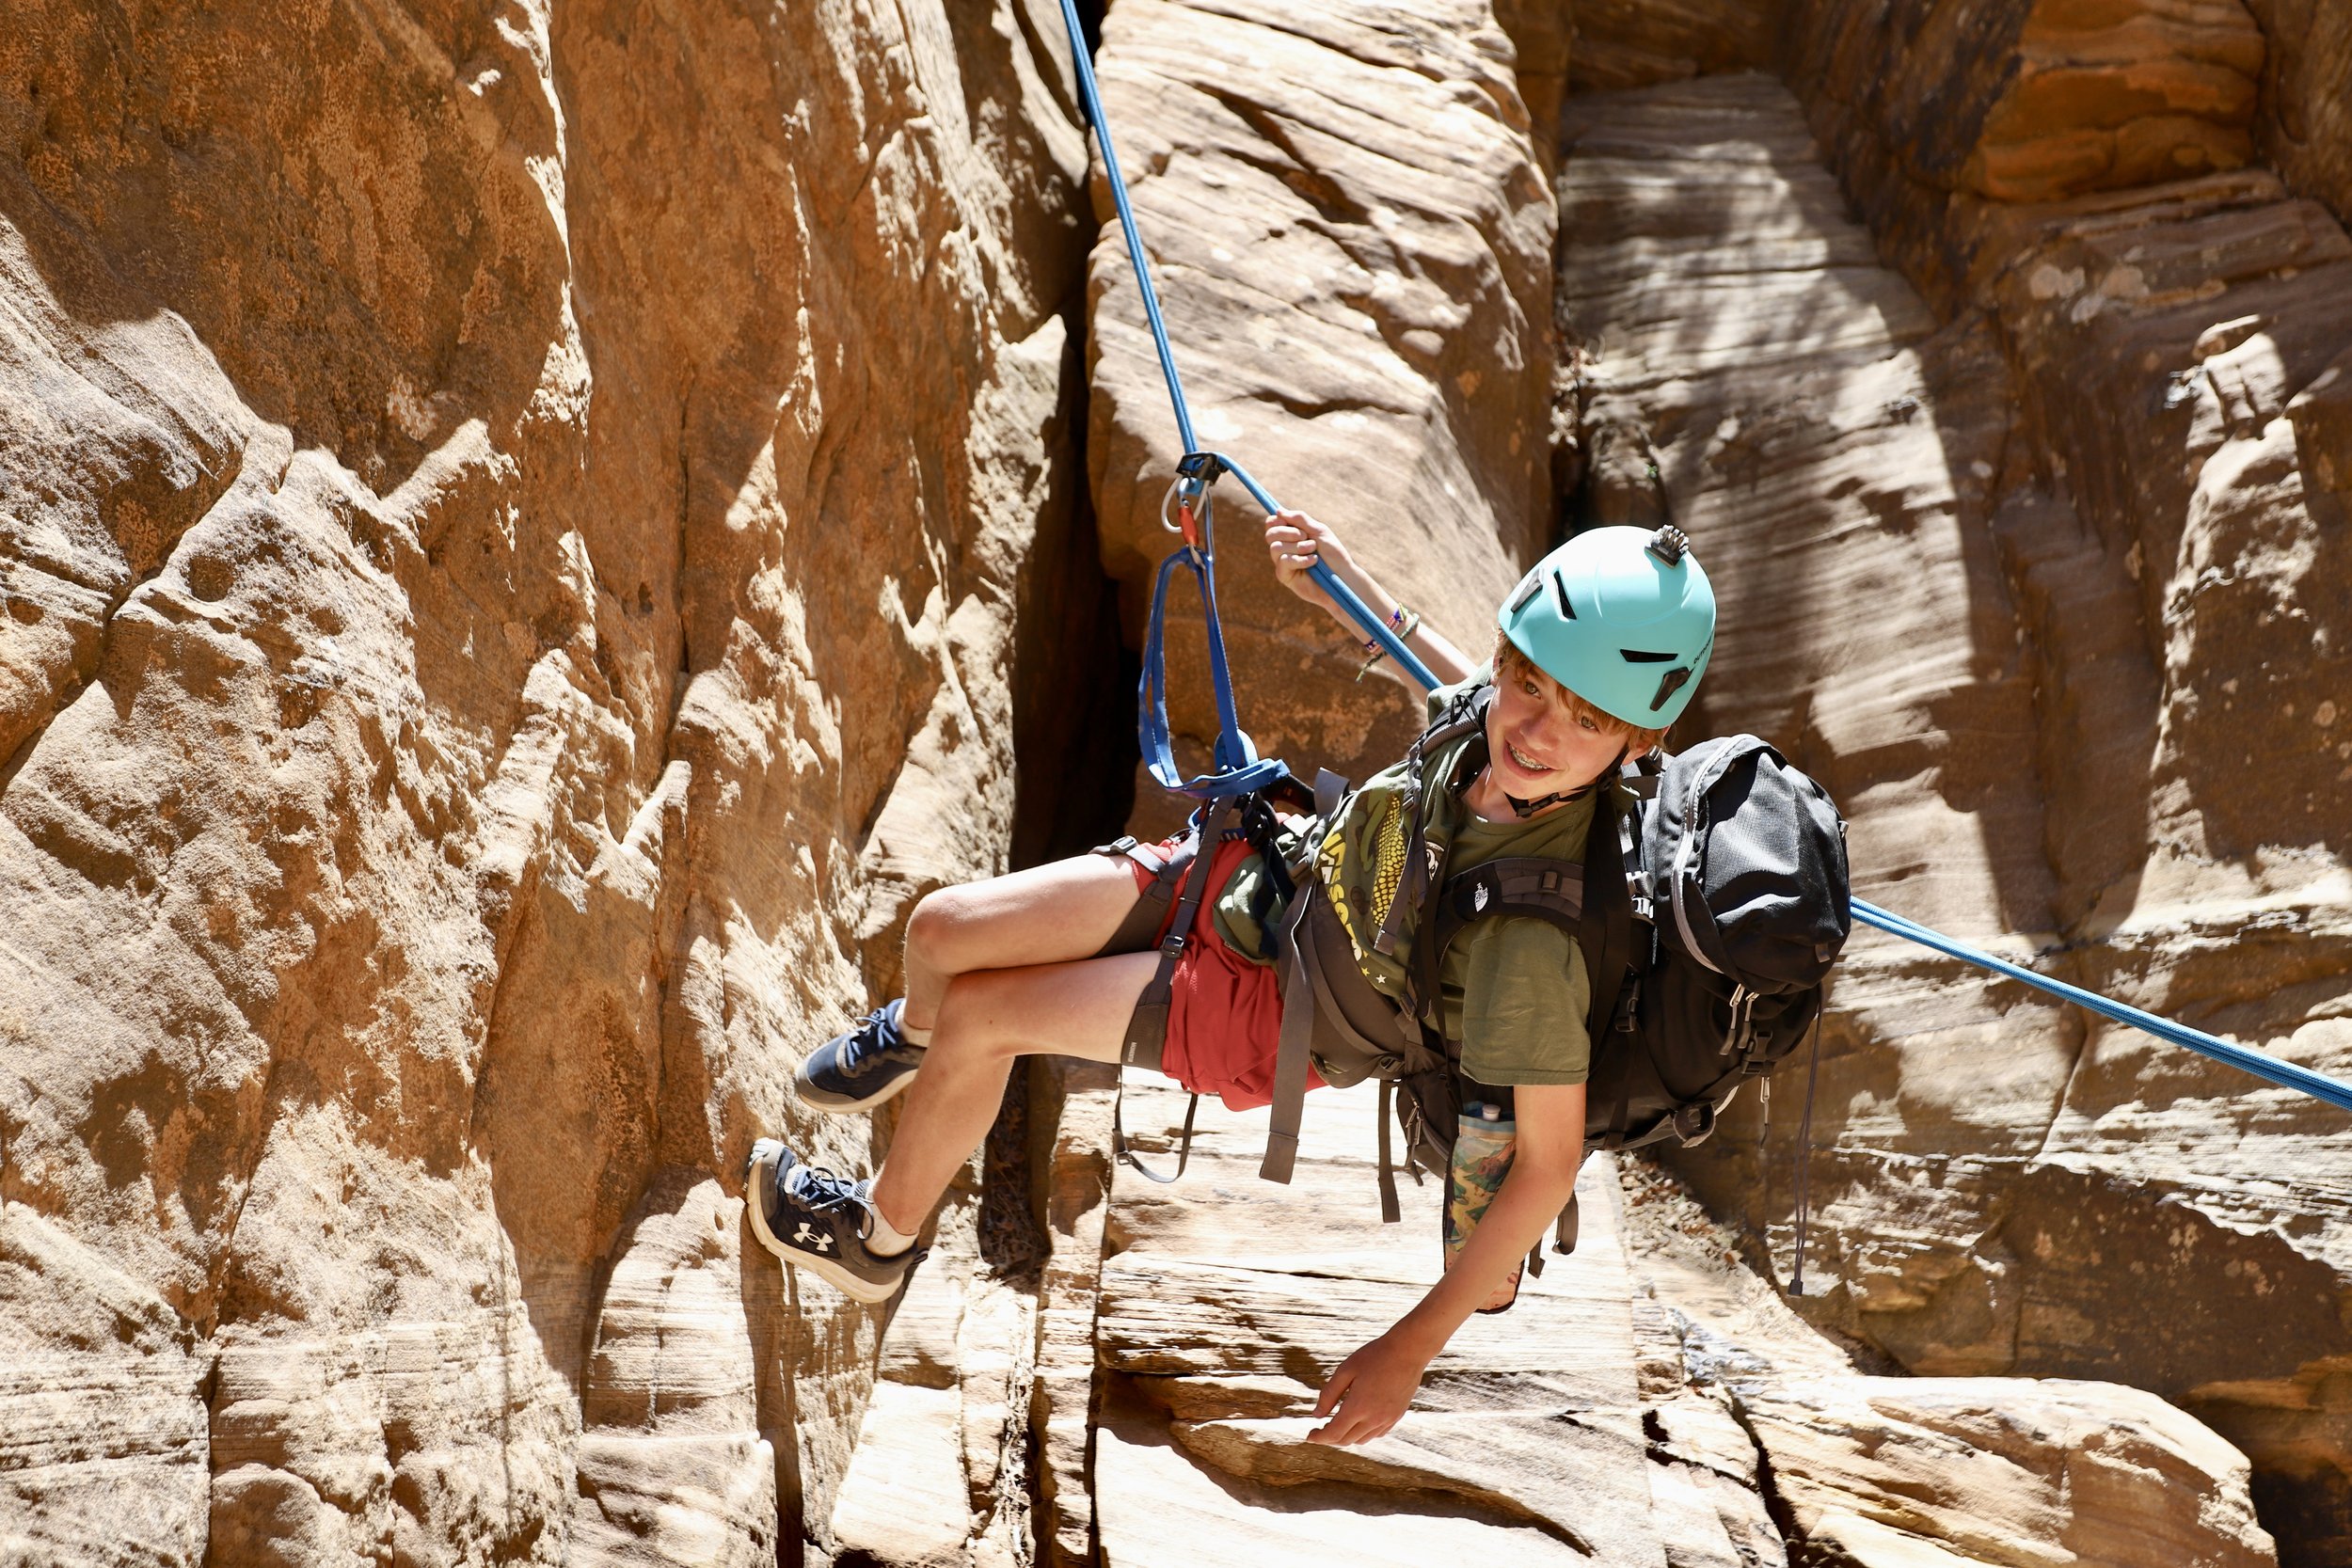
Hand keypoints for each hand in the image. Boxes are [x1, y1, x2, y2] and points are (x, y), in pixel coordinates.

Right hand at [1263, 508, 1352, 608]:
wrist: (1342, 576)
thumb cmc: (1333, 554)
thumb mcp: (1318, 531)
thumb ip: (1300, 519)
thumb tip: (1278, 511)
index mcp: (1291, 535)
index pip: (1272, 524)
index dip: (1277, 520)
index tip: (1287, 521)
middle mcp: (1284, 548)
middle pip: (1270, 534)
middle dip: (1288, 532)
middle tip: (1305, 537)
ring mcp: (1283, 563)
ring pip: (1276, 547)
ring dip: (1298, 546)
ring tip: (1313, 550)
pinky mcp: (1285, 576)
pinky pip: (1283, 562)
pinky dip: (1300, 559)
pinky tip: (1313, 562)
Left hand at [1307, 1331, 1429, 1445]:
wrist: (1408, 1351)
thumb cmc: (1374, 1356)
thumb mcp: (1345, 1370)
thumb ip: (1329, 1395)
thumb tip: (1316, 1415)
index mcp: (1358, 1407)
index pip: (1334, 1434)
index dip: (1319, 1438)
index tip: (1309, 1436)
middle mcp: (1374, 1419)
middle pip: (1346, 1440)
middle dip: (1330, 1439)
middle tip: (1319, 1430)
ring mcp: (1388, 1419)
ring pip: (1362, 1440)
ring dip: (1347, 1437)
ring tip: (1337, 1425)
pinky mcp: (1397, 1416)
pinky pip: (1376, 1434)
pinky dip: (1363, 1433)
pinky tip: (1358, 1422)